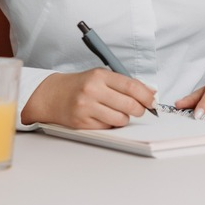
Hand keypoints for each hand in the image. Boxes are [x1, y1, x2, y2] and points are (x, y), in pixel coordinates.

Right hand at [20, 69, 155, 128]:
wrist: (52, 95)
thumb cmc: (80, 85)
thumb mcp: (101, 76)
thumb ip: (125, 83)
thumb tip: (150, 92)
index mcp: (99, 76)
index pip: (131, 86)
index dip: (146, 96)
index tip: (152, 101)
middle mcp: (92, 90)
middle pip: (129, 105)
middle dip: (139, 110)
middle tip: (139, 109)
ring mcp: (86, 108)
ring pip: (120, 120)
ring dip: (124, 118)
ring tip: (116, 112)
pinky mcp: (82, 123)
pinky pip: (108, 128)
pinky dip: (110, 124)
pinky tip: (103, 117)